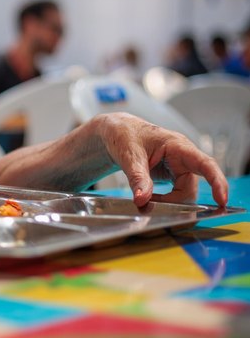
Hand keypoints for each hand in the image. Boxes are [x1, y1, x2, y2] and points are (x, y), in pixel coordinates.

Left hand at [95, 113, 228, 206]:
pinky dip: (165, 200)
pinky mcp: (172, 175)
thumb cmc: (125, 134)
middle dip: (176, 201)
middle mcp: (183, 157)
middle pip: (191, 186)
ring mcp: (178, 167)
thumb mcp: (129, 155)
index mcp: (178, 146)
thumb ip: (137, 178)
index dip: (216, 182)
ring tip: (146, 199)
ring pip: (184, 192)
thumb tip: (142, 199)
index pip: (205, 164)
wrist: (116, 132)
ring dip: (168, 202)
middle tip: (152, 205)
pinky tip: (150, 198)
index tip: (221, 199)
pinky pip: (176, 193)